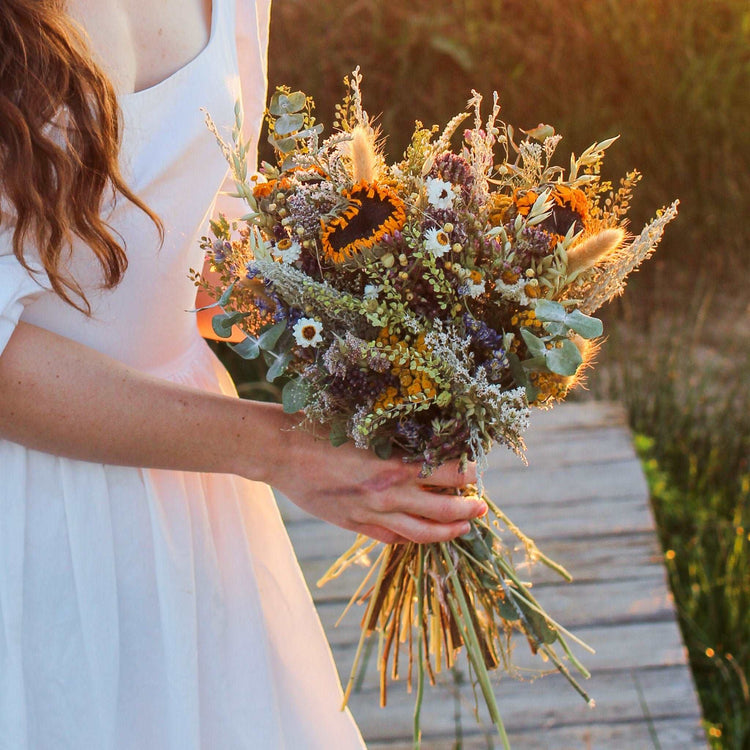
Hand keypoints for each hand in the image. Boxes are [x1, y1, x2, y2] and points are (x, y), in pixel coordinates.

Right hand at [271, 424, 484, 544]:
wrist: (281, 452)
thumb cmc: (321, 430)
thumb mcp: (364, 429)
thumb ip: (393, 443)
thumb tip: (423, 445)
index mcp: (392, 465)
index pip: (444, 474)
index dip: (465, 475)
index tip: (475, 472)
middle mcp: (386, 494)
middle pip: (440, 511)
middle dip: (467, 509)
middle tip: (482, 506)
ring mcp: (369, 513)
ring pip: (420, 533)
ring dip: (447, 532)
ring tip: (463, 528)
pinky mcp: (353, 524)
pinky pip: (389, 538)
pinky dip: (409, 538)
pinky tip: (419, 535)